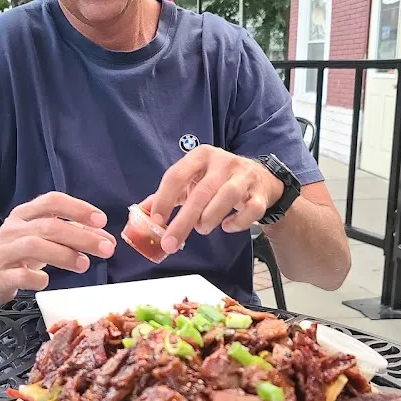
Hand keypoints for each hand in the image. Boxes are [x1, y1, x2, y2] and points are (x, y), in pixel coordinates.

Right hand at [0, 192, 114, 304]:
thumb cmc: (19, 252)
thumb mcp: (44, 237)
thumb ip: (74, 234)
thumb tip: (105, 238)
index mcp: (25, 214)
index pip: (52, 201)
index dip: (78, 208)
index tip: (101, 220)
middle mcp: (14, 229)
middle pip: (49, 226)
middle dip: (81, 236)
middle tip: (106, 248)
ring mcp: (4, 252)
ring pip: (35, 247)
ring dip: (64, 255)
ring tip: (84, 264)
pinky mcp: (0, 276)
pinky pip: (21, 276)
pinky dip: (38, 279)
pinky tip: (48, 281)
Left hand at [150, 146, 282, 254]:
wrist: (261, 180)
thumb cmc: (219, 181)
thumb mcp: (192, 181)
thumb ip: (168, 196)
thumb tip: (139, 213)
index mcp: (200, 156)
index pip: (176, 175)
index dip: (164, 199)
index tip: (156, 222)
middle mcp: (222, 162)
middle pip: (201, 192)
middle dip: (183, 221)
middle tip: (170, 243)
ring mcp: (244, 176)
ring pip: (227, 196)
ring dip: (210, 218)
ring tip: (201, 229)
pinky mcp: (260, 193)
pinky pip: (251, 210)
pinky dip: (237, 222)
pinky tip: (227, 226)